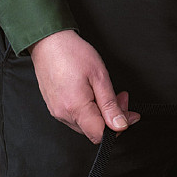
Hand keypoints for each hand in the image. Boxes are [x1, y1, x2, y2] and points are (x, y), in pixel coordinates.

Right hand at [28, 29, 140, 143]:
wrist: (48, 42)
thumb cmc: (72, 53)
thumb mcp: (99, 75)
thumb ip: (110, 104)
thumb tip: (120, 125)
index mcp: (75, 108)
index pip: (100, 135)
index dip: (118, 127)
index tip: (128, 114)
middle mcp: (63, 115)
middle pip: (94, 130)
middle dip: (111, 117)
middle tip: (121, 96)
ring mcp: (57, 112)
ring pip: (85, 124)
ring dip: (100, 112)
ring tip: (105, 91)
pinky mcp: (54, 106)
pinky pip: (75, 117)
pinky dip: (88, 109)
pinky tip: (92, 93)